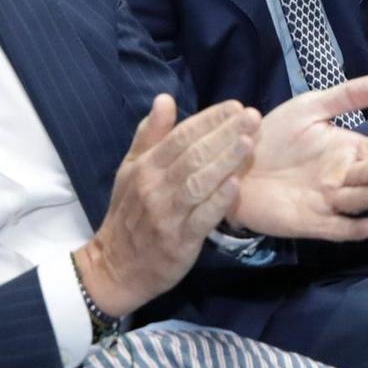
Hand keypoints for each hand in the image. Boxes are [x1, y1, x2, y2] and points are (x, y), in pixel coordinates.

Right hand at [75, 96, 258, 317]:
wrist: (114, 268)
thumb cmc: (129, 213)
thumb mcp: (131, 170)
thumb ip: (150, 135)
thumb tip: (165, 98)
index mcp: (145, 168)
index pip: (180, 137)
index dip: (209, 120)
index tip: (236, 106)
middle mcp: (155, 189)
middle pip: (193, 156)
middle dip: (224, 133)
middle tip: (253, 115)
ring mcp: (167, 216)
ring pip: (198, 183)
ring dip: (225, 162)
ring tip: (250, 142)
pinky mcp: (179, 242)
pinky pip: (201, 218)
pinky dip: (218, 201)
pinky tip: (236, 185)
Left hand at [229, 76, 367, 241]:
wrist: (232, 163)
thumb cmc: (273, 135)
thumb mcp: (309, 108)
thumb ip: (347, 96)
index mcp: (346, 149)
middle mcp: (342, 176)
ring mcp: (328, 201)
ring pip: (356, 201)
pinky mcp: (311, 222)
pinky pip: (337, 229)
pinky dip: (353, 230)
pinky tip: (367, 226)